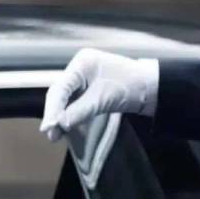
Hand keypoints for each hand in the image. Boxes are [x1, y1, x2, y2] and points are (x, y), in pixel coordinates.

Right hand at [40, 49, 159, 141]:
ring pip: (64, 99)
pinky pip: (72, 102)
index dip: (52, 109)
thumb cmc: (130, 87)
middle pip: (59, 93)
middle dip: (54, 114)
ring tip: (55, 135)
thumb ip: (79, 112)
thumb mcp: (103, 100)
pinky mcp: (87, 89)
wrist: (151, 88)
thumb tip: (59, 125)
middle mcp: (79, 68)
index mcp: (82, 63)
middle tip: (50, 134)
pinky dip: (68, 115)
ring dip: (59, 117)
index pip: (60, 88)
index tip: (48, 127)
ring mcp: (83, 78)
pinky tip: (64, 127)